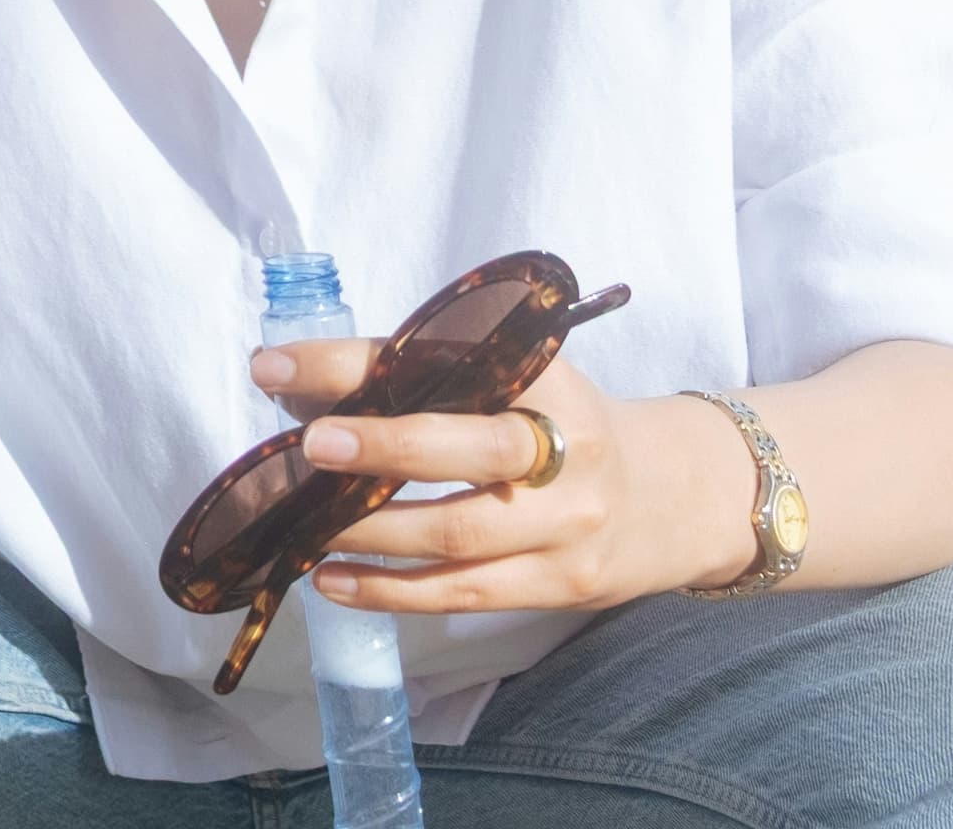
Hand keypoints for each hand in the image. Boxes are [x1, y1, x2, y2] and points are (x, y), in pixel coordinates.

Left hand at [250, 340, 760, 611]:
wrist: (678, 497)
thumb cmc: (566, 427)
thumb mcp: (521, 380)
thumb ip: (430, 379)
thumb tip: (300, 393)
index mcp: (547, 375)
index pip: (445, 359)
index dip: (356, 362)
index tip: (274, 366)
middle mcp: (567, 447)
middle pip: (469, 449)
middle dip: (382, 446)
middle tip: (307, 445)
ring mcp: (568, 524)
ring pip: (457, 532)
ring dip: (368, 530)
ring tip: (297, 523)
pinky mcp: (560, 584)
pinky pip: (464, 592)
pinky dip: (390, 591)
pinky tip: (332, 579)